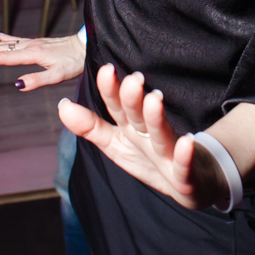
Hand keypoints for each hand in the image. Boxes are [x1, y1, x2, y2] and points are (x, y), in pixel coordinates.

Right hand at [0, 32, 85, 89]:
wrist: (87, 46)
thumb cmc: (74, 62)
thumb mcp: (57, 75)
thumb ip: (37, 80)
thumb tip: (17, 85)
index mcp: (32, 55)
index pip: (5, 57)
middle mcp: (30, 46)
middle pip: (2, 48)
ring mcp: (33, 43)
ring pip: (7, 43)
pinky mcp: (38, 42)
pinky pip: (17, 38)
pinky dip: (6, 36)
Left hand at [58, 64, 228, 209]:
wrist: (192, 184)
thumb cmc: (150, 159)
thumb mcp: (116, 144)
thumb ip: (89, 126)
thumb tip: (62, 105)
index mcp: (133, 127)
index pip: (118, 107)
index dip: (111, 91)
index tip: (106, 70)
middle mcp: (150, 135)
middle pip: (139, 116)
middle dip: (135, 99)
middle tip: (134, 78)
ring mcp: (170, 154)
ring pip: (161, 134)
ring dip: (157, 118)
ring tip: (153, 100)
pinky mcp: (186, 175)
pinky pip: (185, 164)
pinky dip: (185, 154)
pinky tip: (186, 142)